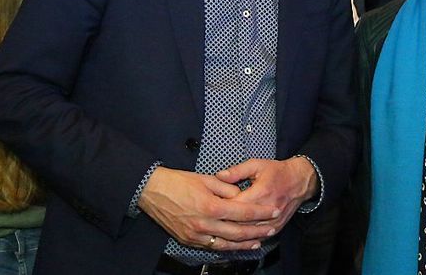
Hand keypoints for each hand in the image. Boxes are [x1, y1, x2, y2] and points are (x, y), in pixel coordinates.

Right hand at [138, 167, 280, 250]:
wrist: (152, 191)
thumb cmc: (178, 182)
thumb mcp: (206, 179)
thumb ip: (227, 188)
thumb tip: (241, 196)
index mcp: (211, 206)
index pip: (243, 212)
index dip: (261, 213)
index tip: (274, 211)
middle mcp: (204, 224)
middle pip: (238, 231)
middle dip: (258, 231)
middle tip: (272, 228)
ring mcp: (196, 235)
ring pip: (226, 243)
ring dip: (244, 243)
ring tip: (258, 241)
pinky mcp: (188, 240)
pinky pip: (212, 246)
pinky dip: (226, 247)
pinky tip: (235, 245)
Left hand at [217, 157, 317, 232]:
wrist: (300, 181)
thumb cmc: (277, 171)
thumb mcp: (256, 165)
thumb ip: (237, 171)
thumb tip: (219, 176)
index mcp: (261, 192)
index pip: (235, 205)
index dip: (220, 207)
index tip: (210, 206)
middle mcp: (268, 209)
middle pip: (241, 222)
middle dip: (225, 222)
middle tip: (211, 221)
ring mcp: (274, 220)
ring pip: (249, 233)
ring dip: (234, 234)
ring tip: (220, 232)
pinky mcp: (277, 227)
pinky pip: (260, 237)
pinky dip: (248, 239)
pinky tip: (237, 240)